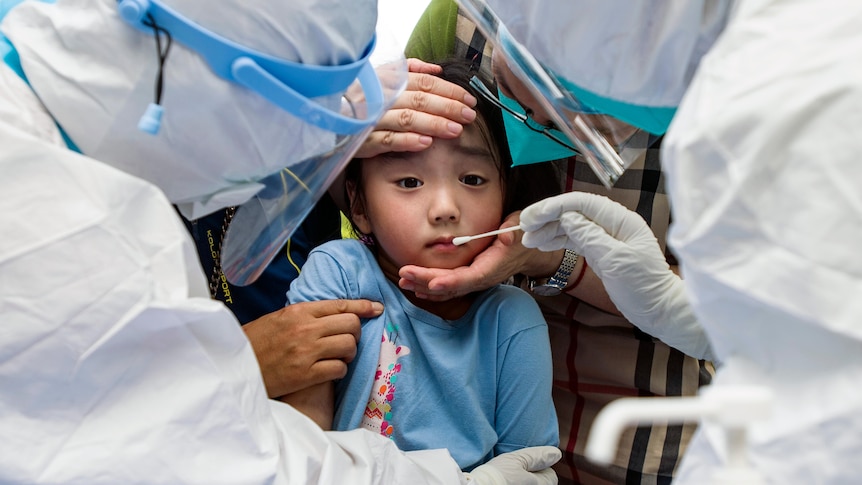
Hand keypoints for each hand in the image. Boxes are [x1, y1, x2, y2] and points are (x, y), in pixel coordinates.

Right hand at [243, 299, 382, 397]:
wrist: (236, 366)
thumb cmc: (257, 342)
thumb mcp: (279, 318)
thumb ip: (305, 314)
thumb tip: (334, 311)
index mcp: (299, 311)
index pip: (340, 305)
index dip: (363, 306)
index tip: (377, 309)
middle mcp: (305, 328)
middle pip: (351, 324)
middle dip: (355, 333)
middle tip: (347, 340)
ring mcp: (307, 352)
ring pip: (349, 346)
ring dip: (349, 353)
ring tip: (338, 356)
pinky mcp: (306, 374)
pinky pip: (339, 369)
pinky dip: (339, 370)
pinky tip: (330, 370)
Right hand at [355, 58, 476, 158]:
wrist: (325, 118)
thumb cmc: (360, 99)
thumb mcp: (381, 78)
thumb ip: (409, 71)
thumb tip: (437, 69)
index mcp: (388, 80)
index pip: (424, 82)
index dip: (449, 90)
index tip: (469, 100)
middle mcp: (380, 97)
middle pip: (420, 99)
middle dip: (448, 107)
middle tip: (469, 116)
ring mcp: (371, 119)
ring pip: (406, 119)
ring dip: (433, 124)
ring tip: (455, 130)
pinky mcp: (363, 140)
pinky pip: (387, 139)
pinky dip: (407, 140)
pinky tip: (426, 143)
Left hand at [398, 214, 563, 300]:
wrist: (529, 250)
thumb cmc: (524, 236)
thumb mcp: (522, 229)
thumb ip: (513, 233)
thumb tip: (506, 236)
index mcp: (493, 267)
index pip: (470, 278)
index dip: (451, 282)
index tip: (432, 283)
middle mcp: (482, 278)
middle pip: (452, 285)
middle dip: (427, 282)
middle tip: (404, 275)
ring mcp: (475, 280)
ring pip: (448, 289)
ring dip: (424, 286)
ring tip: (403, 281)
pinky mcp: (469, 278)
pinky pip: (449, 287)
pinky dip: (431, 289)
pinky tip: (416, 286)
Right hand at [464, 446, 560, 484]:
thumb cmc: (497, 475)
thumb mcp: (516, 459)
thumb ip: (536, 456)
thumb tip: (556, 453)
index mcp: (540, 484)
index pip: (551, 475)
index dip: (539, 466)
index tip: (525, 464)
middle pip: (542, 482)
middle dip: (533, 475)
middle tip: (516, 470)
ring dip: (524, 481)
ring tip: (509, 477)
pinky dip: (516, 483)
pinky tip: (505, 482)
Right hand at [520, 192, 714, 360]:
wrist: (660, 310)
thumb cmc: (644, 287)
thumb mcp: (616, 261)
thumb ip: (591, 237)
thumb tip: (568, 218)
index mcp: (621, 221)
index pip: (582, 204)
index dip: (555, 207)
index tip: (533, 216)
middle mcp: (613, 224)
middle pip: (574, 212)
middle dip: (547, 217)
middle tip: (523, 227)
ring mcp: (607, 237)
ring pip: (572, 226)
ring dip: (550, 230)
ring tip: (529, 238)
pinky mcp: (602, 252)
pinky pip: (576, 239)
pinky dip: (559, 241)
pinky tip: (543, 244)